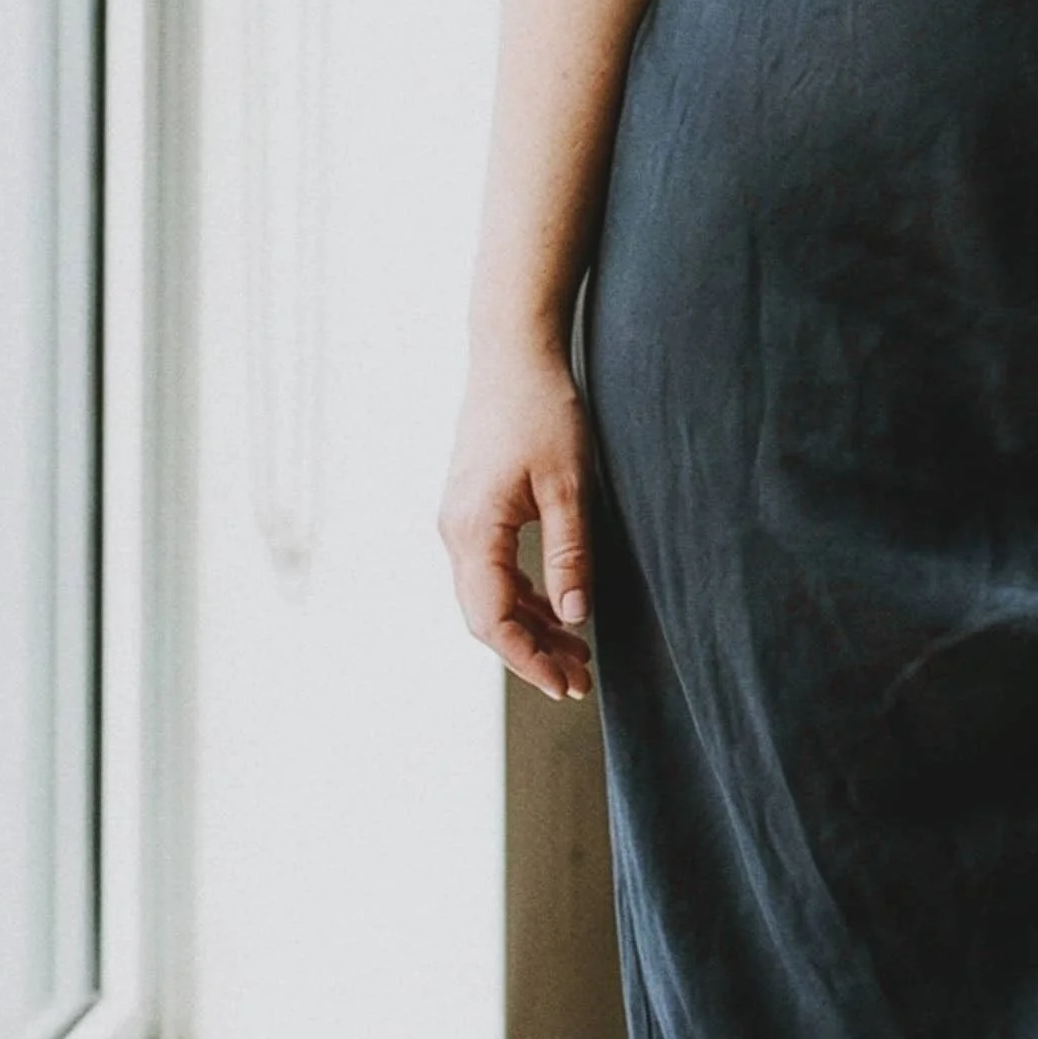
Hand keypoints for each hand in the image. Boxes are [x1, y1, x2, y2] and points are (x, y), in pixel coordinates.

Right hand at [438, 341, 598, 701]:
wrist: (512, 354)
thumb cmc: (543, 411)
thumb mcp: (569, 485)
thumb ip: (570, 553)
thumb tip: (575, 619)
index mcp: (473, 532)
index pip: (492, 621)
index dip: (528, 660)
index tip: (567, 684)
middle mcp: (455, 533)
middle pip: (487, 616)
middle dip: (532, 652)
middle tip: (581, 680)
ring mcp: (460, 521)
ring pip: (490, 596)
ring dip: (531, 627)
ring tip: (578, 654)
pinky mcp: (473, 509)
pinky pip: (492, 571)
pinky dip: (524, 596)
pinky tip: (558, 609)